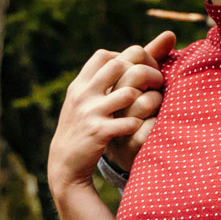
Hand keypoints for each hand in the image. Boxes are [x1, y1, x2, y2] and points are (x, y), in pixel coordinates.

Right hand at [47, 42, 163, 191]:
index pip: (104, 56)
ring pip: (129, 93)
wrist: (64, 163)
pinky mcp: (99, 132)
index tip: (138, 70)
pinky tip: (144, 126)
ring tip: (153, 105)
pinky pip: (131, 122)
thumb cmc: (80, 128)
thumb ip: (97, 82)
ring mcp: (90, 113)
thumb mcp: (81, 102)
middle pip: (119, 66)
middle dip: (142, 71)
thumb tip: (120, 59)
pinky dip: (143, 124)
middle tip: (155, 82)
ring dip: (146, 98)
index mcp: (79, 85)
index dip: (125, 58)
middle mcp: (83, 95)